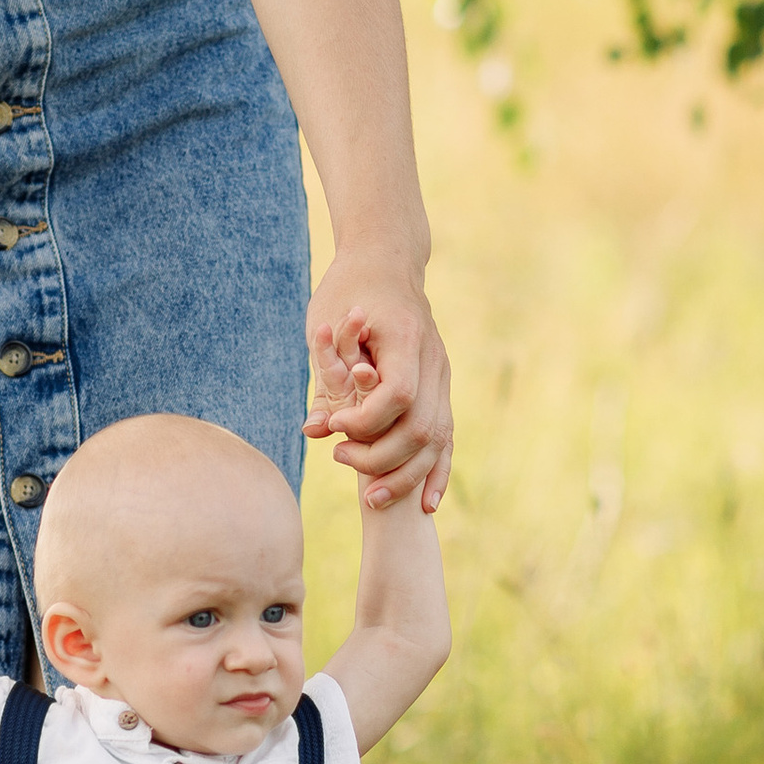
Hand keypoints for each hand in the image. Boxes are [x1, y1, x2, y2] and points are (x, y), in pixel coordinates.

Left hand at [304, 255, 452, 511]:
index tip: (336, 429)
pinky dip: (437, 471)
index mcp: (406, 338)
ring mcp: (442, 375)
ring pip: (438, 438)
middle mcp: (433, 360)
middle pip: (423, 425)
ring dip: (409, 474)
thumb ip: (326, 379)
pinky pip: (447, 437)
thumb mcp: (324, 325)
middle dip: (382, 456)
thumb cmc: (346, 288)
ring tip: (374, 498)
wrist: (384, 259)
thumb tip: (316, 430)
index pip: (398, 396)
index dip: (367, 422)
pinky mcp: (441, 387)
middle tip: (339, 459)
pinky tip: (427, 504)